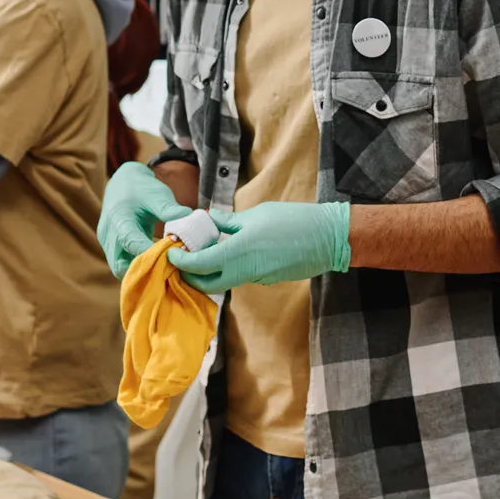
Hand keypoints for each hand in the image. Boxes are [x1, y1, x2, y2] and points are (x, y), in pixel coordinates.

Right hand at [97, 162, 190, 276]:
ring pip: (120, 269)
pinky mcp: (111, 248)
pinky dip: (138, 268)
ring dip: (140, 272)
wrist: (123, 184)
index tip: (171, 258)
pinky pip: (122, 264)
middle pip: (119, 265)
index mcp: (119, 219)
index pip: (131, 242)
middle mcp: (109, 235)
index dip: (150, 253)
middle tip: (167, 271)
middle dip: (142, 272)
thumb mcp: (157, 194)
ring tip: (164, 271)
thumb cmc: (141, 188)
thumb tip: (189, 217)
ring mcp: (107, 243)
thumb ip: (169, 208)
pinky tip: (157, 267)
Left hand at [168, 201, 349, 293]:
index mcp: (238, 251)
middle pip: (207, 284)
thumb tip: (209, 219)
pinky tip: (230, 252)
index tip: (172, 251)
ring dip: (210, 271)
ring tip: (205, 251)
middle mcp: (245, 271)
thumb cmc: (293, 221)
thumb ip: (230, 222)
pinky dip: (229, 268)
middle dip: (191, 275)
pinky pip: (241, 276)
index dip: (181, 260)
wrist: (327, 239)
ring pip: (224, 281)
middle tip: (183, 259)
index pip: (199, 264)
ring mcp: (257, 278)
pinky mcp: (267, 279)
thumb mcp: (257, 214)